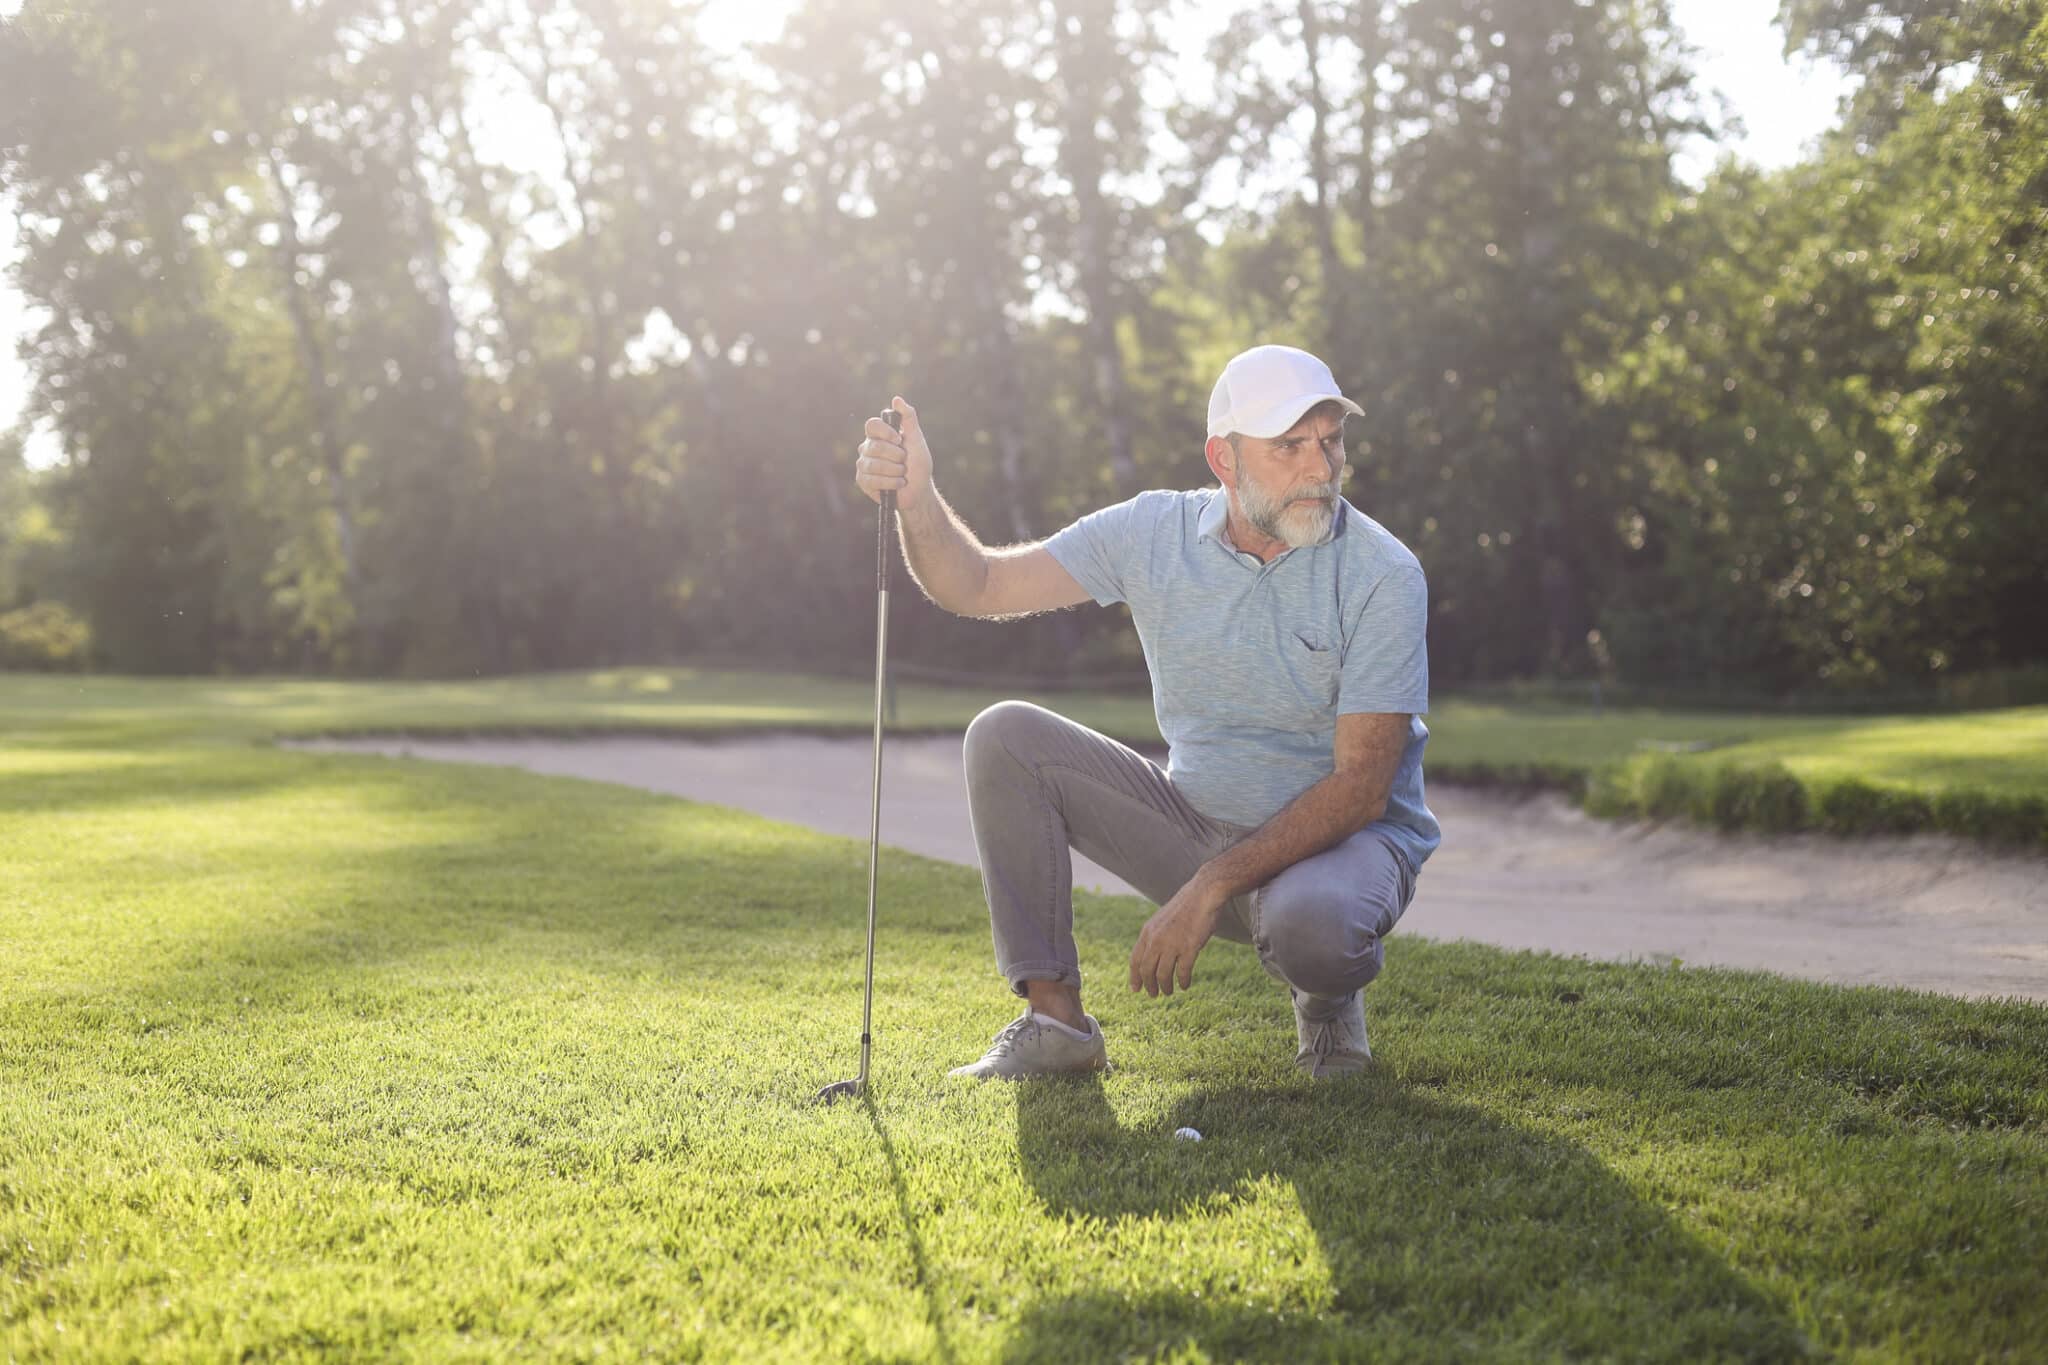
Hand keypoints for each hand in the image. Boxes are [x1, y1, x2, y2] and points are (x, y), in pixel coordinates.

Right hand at [853, 396, 933, 512]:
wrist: (918, 491)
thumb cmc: (918, 464)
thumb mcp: (916, 439)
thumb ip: (908, 418)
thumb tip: (896, 399)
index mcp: (879, 435)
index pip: (872, 425)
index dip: (885, 432)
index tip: (899, 440)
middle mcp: (868, 447)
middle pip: (875, 446)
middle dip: (896, 456)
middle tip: (904, 462)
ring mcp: (863, 464)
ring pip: (874, 464)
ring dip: (895, 471)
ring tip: (902, 474)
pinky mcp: (862, 481)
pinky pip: (872, 480)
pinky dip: (891, 483)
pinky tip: (898, 484)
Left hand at [1129, 879, 1226, 996]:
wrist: (1202, 893)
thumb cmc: (1185, 906)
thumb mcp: (1162, 920)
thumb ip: (1155, 936)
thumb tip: (1151, 954)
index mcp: (1147, 932)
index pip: (1135, 959)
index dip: (1134, 977)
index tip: (1135, 989)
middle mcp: (1156, 939)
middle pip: (1147, 970)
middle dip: (1149, 985)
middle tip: (1154, 995)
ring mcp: (1172, 944)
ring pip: (1163, 974)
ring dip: (1165, 986)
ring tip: (1169, 991)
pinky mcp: (1189, 947)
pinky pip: (1183, 972)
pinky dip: (1183, 981)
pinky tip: (1185, 985)